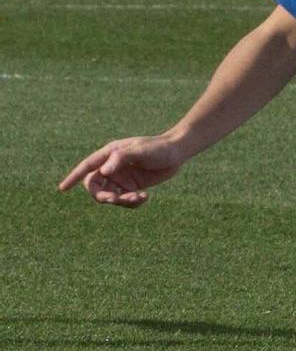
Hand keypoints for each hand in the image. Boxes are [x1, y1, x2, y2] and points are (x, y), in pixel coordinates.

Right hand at [58, 135, 187, 206]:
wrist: (177, 152)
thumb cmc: (157, 147)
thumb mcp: (139, 150)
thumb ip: (121, 158)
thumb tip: (104, 172)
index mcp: (108, 155)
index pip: (86, 167)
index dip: (73, 177)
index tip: (62, 189)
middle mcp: (112, 167)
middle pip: (95, 186)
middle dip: (102, 196)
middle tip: (115, 199)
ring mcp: (121, 178)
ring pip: (110, 196)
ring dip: (121, 202)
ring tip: (138, 198)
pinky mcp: (132, 187)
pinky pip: (125, 200)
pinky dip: (132, 203)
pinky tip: (145, 198)